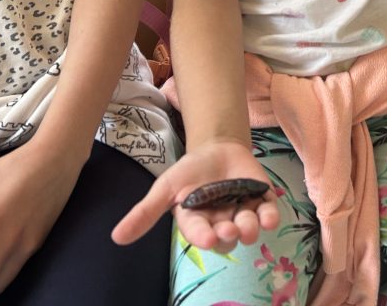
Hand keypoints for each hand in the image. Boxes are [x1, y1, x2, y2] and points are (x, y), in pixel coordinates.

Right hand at [112, 139, 277, 253]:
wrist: (217, 147)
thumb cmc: (190, 170)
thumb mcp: (166, 187)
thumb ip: (145, 212)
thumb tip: (115, 238)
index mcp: (198, 224)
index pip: (200, 234)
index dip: (204, 237)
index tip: (208, 237)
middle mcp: (221, 224)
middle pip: (227, 238)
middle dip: (228, 235)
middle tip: (229, 229)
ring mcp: (243, 213)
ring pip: (248, 230)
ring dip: (249, 228)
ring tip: (247, 222)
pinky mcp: (262, 202)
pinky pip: (268, 215)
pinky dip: (270, 217)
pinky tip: (269, 216)